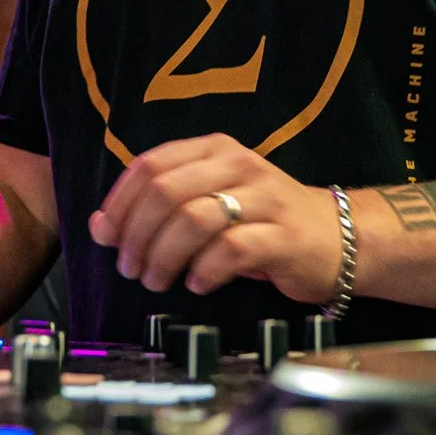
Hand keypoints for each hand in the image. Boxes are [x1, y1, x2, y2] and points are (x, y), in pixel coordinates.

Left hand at [87, 134, 342, 303]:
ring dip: (164, 256)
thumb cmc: (261, 223)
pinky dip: (204, 271)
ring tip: (157, 281)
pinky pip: (232, 250)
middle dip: (137, 235)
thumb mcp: (208, 204)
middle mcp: (239, 165)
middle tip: (131, 269)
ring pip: (195, 219)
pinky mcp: (284, 235)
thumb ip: (157, 209)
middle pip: (167, 191)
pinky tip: (198, 285)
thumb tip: (99, 227)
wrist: (336, 237)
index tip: (107, 239)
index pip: (151, 165)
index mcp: (214, 150)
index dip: (120, 203)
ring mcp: (265, 198)